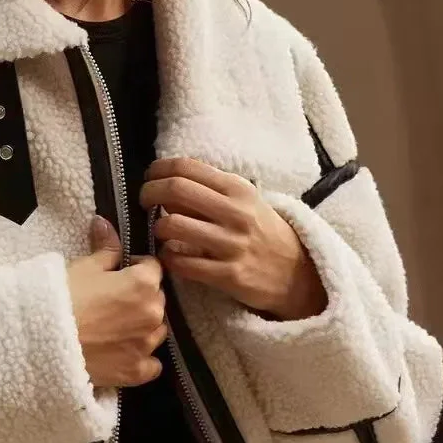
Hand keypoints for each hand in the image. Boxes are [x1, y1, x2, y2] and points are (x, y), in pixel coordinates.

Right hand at [66, 216, 167, 387]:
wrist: (42, 341)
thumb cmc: (62, 297)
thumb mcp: (84, 267)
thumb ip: (105, 247)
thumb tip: (105, 222)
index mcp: (144, 283)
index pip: (154, 267)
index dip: (137, 267)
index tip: (120, 272)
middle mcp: (154, 314)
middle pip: (157, 299)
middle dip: (141, 296)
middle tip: (113, 300)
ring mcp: (146, 345)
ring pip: (157, 330)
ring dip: (143, 326)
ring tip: (116, 327)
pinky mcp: (136, 371)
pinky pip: (151, 364)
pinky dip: (142, 358)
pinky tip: (124, 353)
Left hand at [139, 158, 327, 320]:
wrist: (298, 273)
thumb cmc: (263, 232)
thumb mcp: (245, 202)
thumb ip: (211, 190)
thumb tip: (167, 182)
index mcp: (238, 189)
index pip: (186, 167)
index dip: (158, 170)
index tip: (150, 177)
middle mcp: (235, 213)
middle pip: (175, 190)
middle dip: (149, 193)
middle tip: (144, 201)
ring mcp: (232, 244)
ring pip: (173, 225)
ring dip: (158, 228)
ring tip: (162, 232)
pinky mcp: (229, 275)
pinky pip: (182, 263)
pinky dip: (168, 258)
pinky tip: (171, 256)